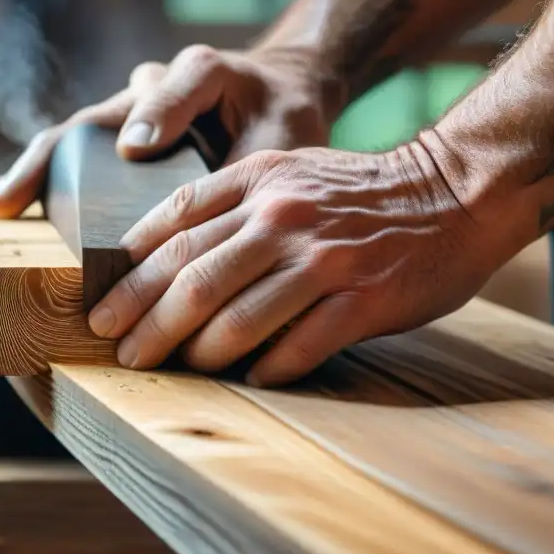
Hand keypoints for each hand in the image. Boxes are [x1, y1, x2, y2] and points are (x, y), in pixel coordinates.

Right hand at [0, 45, 342, 217]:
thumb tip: (222, 218)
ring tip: (2, 206)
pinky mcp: (118, 134)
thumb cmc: (283, 112)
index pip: (169, 88)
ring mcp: (127, 108)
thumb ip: (256, 163)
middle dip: (53, 158)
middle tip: (14, 195)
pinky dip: (50, 181)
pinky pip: (79, 155)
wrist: (274, 92)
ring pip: (75, 136)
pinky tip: (18, 210)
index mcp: (200, 71)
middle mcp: (151, 83)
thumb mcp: (288, 133)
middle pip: (94, 119)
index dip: (153, 115)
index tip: (134, 148)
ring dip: (38, 170)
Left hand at [87, 139, 516, 386]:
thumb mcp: (287, 174)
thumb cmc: (358, 193)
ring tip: (174, 368)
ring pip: (236, 317)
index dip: (127, 270)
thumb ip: (230, 205)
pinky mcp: (361, 298)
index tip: (98, 304)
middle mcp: (282, 216)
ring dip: (197, 352)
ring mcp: (322, 258)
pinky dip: (267, 368)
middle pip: (191, 276)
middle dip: (144, 321)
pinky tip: (249, 379)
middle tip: (118, 351)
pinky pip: (297, 346)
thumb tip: (164, 256)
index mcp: (257, 180)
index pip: (173, 224)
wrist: (455, 192)